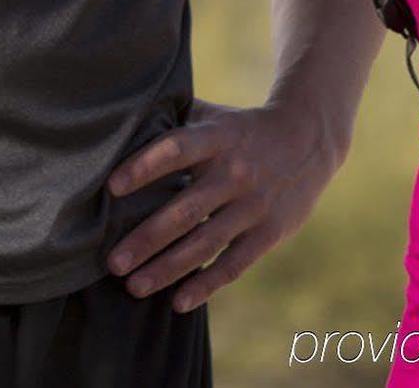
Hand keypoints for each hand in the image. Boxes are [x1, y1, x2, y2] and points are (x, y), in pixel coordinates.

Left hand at [103, 96, 344, 311]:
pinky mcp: (269, 232)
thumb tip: (118, 126)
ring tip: (134, 286)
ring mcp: (254, 205)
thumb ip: (173, 120)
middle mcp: (234, 172)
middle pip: (184, 210)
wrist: (308, 138)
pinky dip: (206, 285)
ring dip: (167, 269)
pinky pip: (234, 264)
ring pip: (205, 243)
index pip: (176, 149)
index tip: (110, 187)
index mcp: (216, 137)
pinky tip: (178, 303)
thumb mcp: (213, 116)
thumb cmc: (240, 128)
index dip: (143, 166)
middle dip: (146, 239)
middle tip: (112, 262)